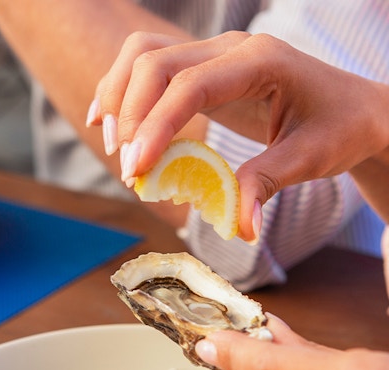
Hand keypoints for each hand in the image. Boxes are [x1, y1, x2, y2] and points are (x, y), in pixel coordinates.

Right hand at [91, 31, 388, 238]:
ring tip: (112, 146)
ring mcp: (216, 54)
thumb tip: (240, 228)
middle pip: (156, 63)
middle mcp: (232, 48)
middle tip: (129, 171)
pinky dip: (124, 90)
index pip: (191, 85)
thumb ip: (267, 185)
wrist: (353, 109)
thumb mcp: (310, 159)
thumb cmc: (338, 128)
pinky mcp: (206, 70)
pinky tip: (110, 121)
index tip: (136, 168)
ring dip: (119, 97)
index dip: (156, 126)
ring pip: (145, 54)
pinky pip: (153, 65)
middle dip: (131, 117)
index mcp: (260, 62)